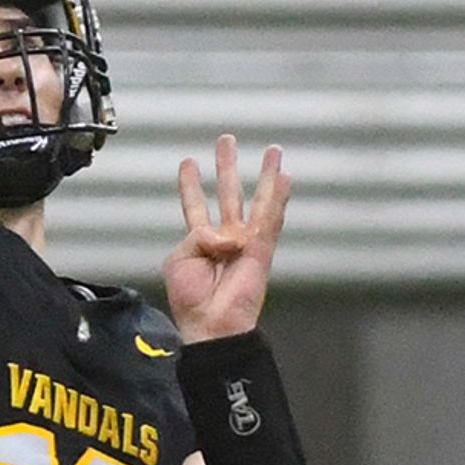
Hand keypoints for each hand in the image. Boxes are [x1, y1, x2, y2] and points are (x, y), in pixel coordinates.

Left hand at [166, 138, 288, 340]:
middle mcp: (225, 237)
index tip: (188, 162)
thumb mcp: (179, 259)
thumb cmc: (191, 299)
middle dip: (227, 166)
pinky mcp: (262, 248)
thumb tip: (226, 233)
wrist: (211, 324)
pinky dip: (279, 197)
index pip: (195, 205)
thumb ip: (197, 236)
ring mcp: (246, 241)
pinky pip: (271, 218)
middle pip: (228, 193)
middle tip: (227, 140)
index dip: (191, 184)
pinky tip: (285, 177)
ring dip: (265, 175)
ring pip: (257, 200)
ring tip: (273, 151)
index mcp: (200, 241)